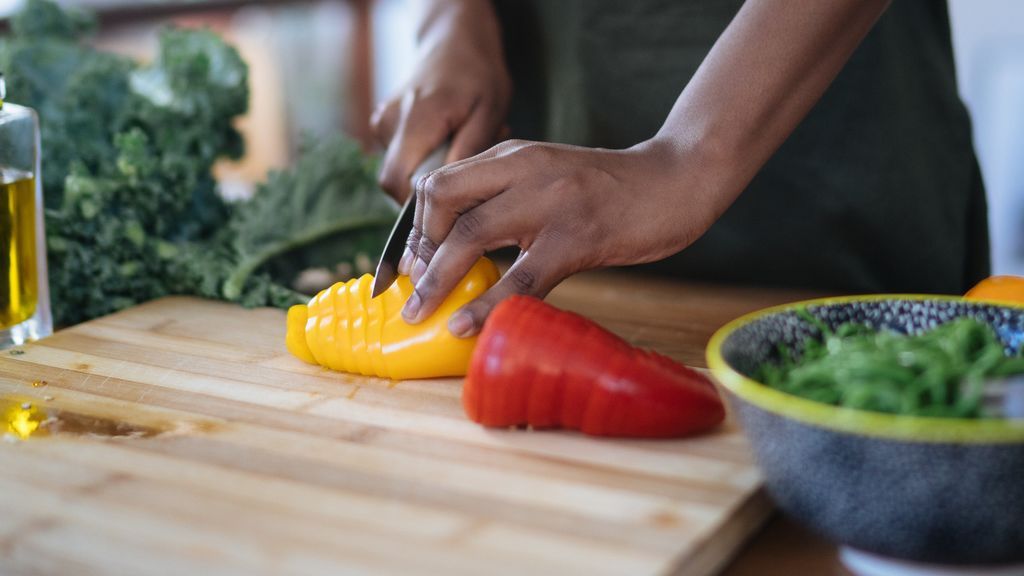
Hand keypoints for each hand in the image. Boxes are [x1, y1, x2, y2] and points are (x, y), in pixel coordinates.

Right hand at [370, 0, 510, 200]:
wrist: (454, 40)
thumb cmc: (477, 74)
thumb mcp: (488, 112)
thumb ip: (467, 152)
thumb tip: (452, 193)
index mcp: (416, 120)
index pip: (397, 184)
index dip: (420, 205)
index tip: (453, 205)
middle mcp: (390, 122)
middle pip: (394, 183)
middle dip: (429, 190)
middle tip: (465, 169)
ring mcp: (382, 122)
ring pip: (400, 171)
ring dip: (430, 170)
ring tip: (461, 144)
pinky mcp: (383, 124)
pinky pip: (401, 157)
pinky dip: (425, 156)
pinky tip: (448, 138)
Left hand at [399, 138, 726, 336]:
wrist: (674, 180)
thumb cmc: (608, 189)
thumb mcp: (547, 177)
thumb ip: (506, 197)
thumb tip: (461, 247)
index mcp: (511, 156)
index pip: (438, 183)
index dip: (414, 227)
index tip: (412, 264)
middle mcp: (522, 169)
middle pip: (441, 201)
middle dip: (417, 252)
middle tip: (414, 292)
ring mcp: (549, 201)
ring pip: (470, 235)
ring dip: (437, 280)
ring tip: (420, 314)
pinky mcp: (577, 237)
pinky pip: (520, 276)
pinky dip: (487, 305)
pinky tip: (467, 326)